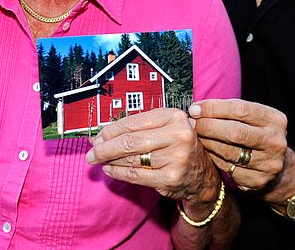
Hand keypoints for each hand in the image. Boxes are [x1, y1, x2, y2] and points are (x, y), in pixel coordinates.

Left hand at [85, 108, 222, 204]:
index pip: (133, 122)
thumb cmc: (178, 148)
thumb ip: (138, 128)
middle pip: (130, 141)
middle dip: (105, 147)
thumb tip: (102, 135)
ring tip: (99, 160)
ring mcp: (175, 158)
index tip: (98, 136)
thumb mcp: (166, 129)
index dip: (111, 130)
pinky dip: (118, 172)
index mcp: (174, 117)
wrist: (202, 177)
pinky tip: (110, 169)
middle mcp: (177, 135)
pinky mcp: (170, 178)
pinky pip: (135, 175)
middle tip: (92, 152)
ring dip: (110, 160)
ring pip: (131, 159)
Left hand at [189, 99, 289, 195]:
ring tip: (196, 136)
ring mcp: (269, 163)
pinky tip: (207, 152)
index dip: (214, 108)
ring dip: (208, 143)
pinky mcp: (258, 181)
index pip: (241, 109)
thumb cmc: (256, 135)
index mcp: (275, 119)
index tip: (195, 108)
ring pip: (230, 152)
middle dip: (208, 126)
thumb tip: (197, 109)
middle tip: (192, 123)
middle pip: (235, 132)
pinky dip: (214, 159)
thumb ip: (229, 111)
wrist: (278, 167)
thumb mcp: (252, 118)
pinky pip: (228, 168)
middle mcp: (275, 141)